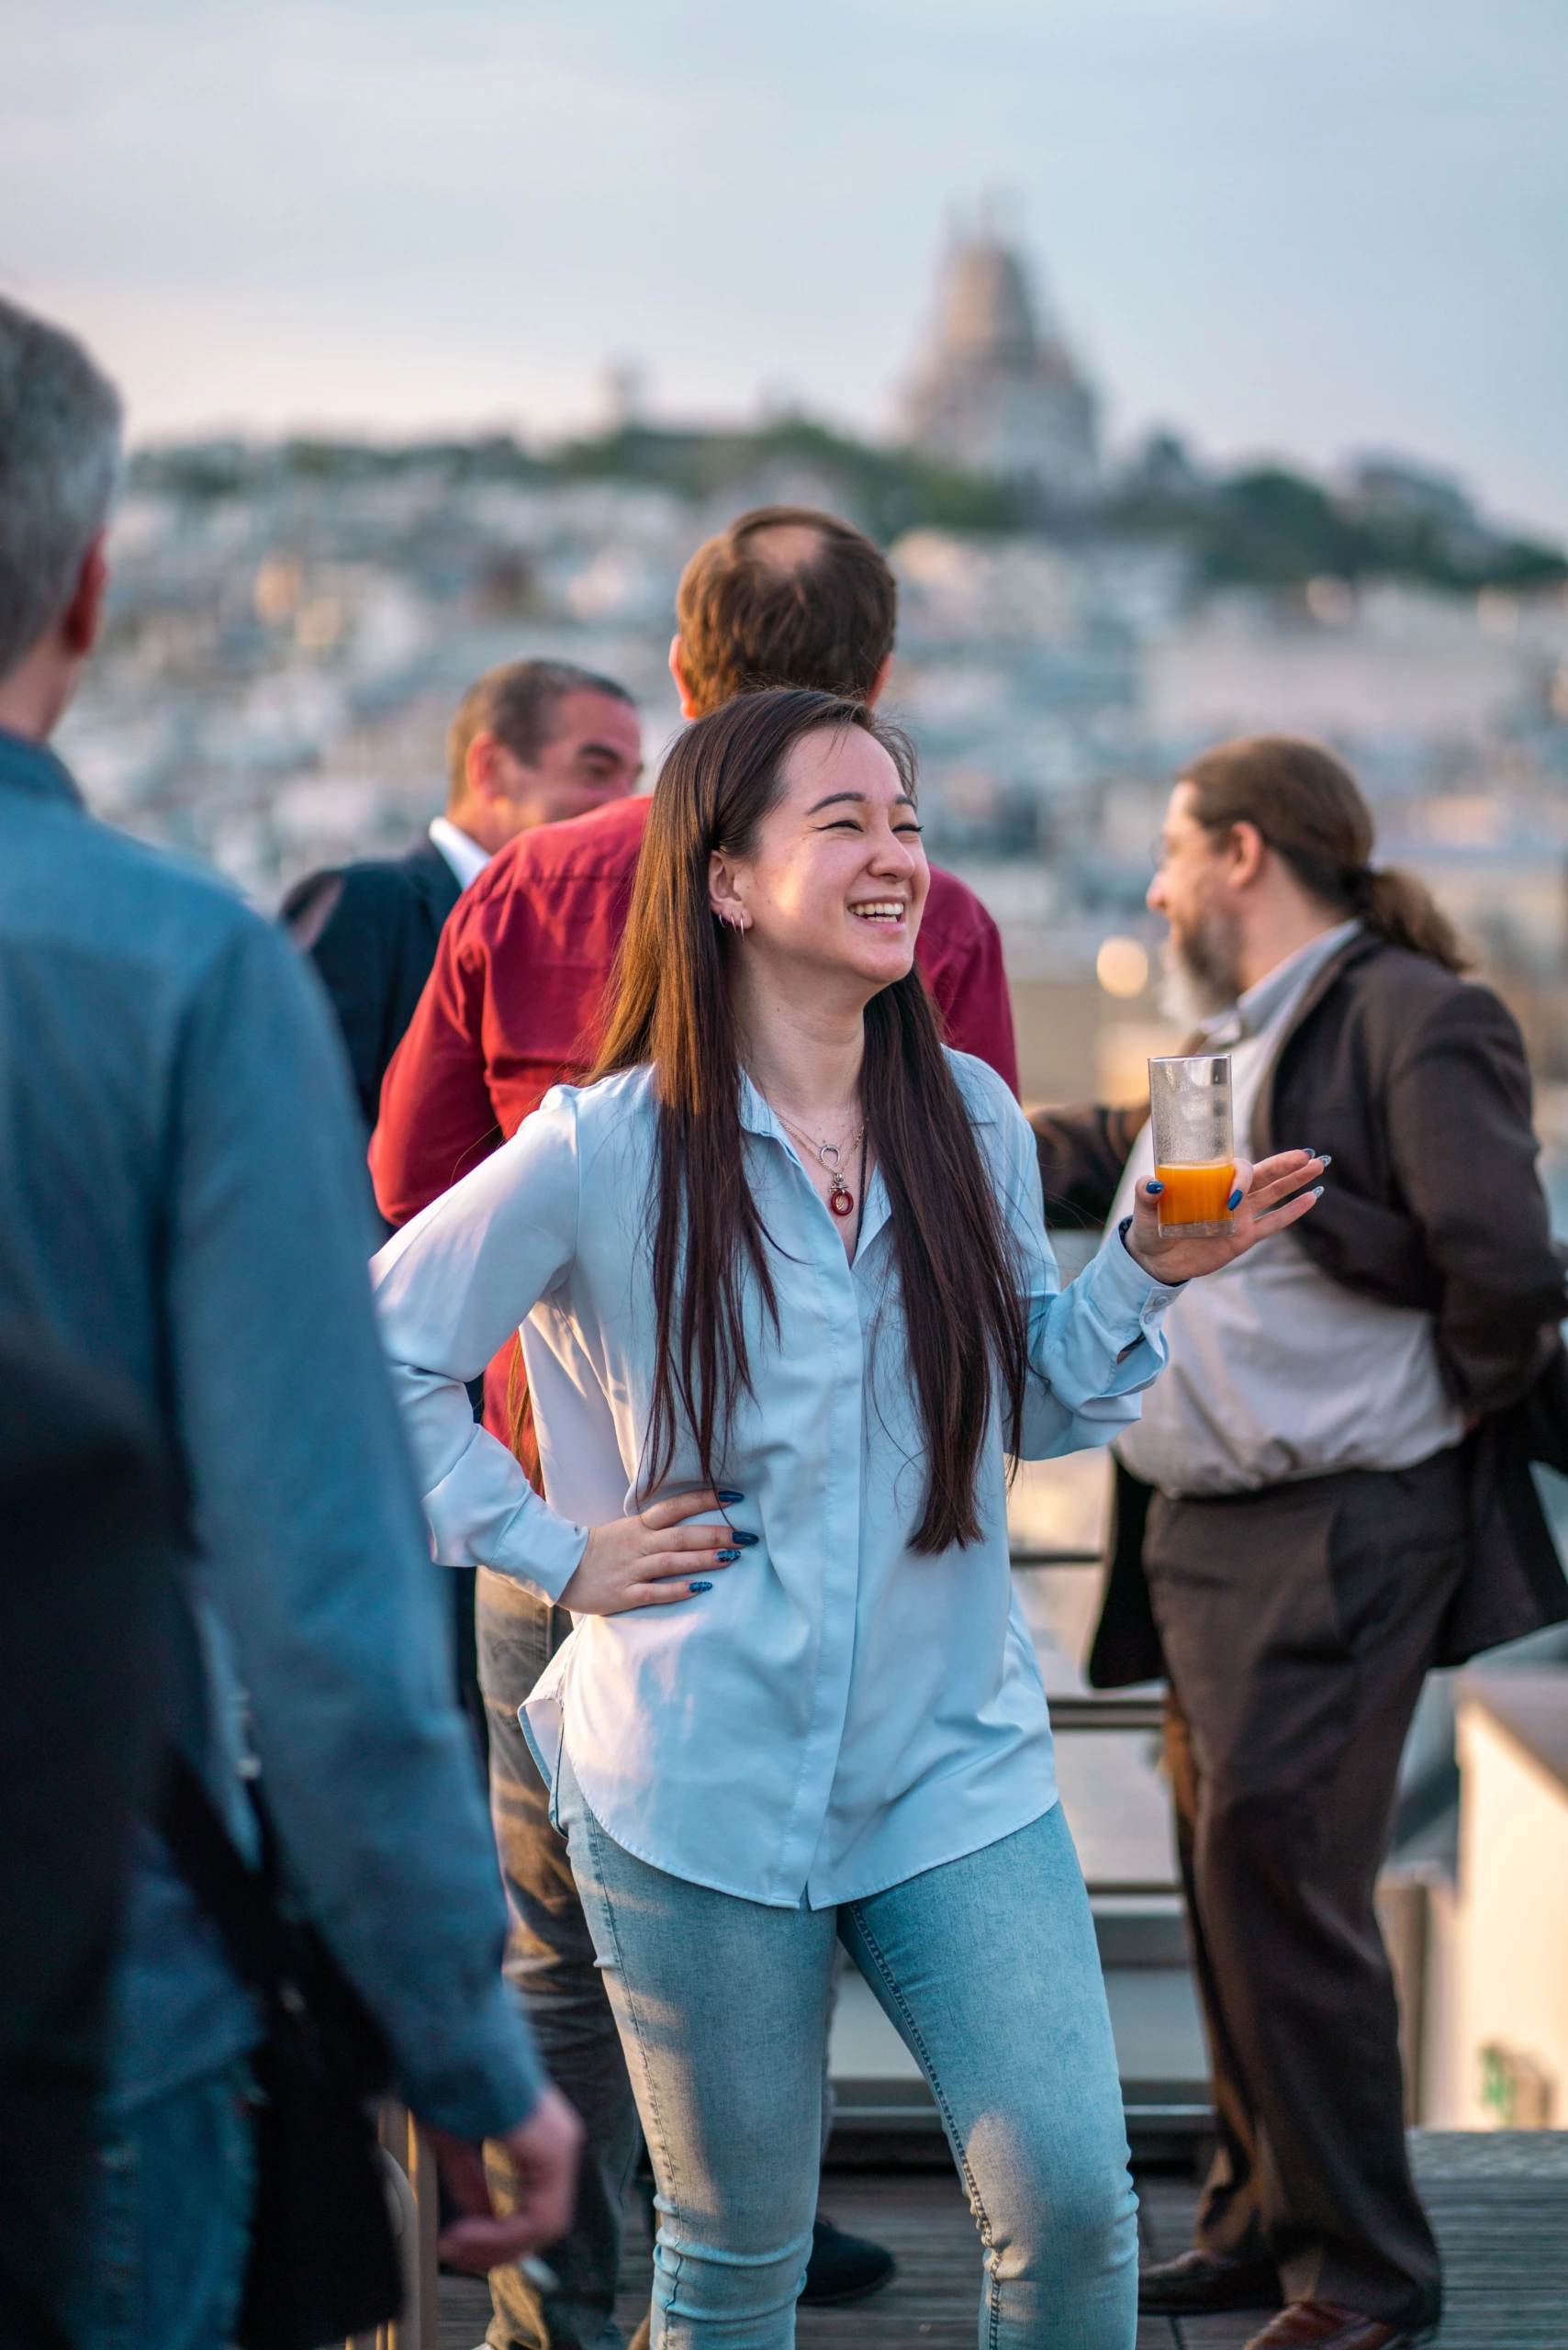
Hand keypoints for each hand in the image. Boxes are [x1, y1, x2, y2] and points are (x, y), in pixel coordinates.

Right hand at [427, 2084, 582, 2273]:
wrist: (453, 2036)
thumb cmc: (454, 2072)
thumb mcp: (457, 2139)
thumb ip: (471, 2180)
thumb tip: (477, 2215)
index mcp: (542, 2140)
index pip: (532, 2212)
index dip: (493, 2239)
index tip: (453, 2242)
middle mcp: (560, 2143)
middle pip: (541, 2225)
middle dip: (494, 2249)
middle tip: (454, 2254)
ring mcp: (560, 2146)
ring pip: (542, 2226)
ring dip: (496, 2247)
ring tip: (456, 2244)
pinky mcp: (553, 2150)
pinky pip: (539, 2215)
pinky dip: (502, 2234)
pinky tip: (467, 2232)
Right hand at [558, 1486, 741, 1615]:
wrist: (560, 1567)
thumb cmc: (599, 1549)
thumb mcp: (627, 1529)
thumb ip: (655, 1527)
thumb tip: (691, 1521)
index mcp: (639, 1525)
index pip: (677, 1507)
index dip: (705, 1500)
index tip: (735, 1497)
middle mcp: (639, 1544)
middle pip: (682, 1535)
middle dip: (716, 1534)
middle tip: (747, 1536)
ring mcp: (632, 1569)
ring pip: (672, 1561)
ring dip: (703, 1559)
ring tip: (732, 1557)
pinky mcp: (624, 1594)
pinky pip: (655, 1592)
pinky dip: (678, 1590)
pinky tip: (701, 1589)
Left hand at [1124, 1150, 1324, 1283]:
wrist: (1155, 1260)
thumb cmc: (1150, 1228)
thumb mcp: (1144, 1210)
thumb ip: (1146, 1194)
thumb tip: (1153, 1184)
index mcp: (1209, 1181)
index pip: (1235, 1170)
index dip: (1240, 1180)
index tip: (1232, 1199)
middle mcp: (1228, 1195)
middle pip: (1262, 1174)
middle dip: (1285, 1164)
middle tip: (1308, 1154)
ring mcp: (1240, 1216)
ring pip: (1273, 1194)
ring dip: (1295, 1181)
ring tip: (1319, 1166)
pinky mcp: (1244, 1237)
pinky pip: (1273, 1223)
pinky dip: (1293, 1212)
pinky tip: (1312, 1198)